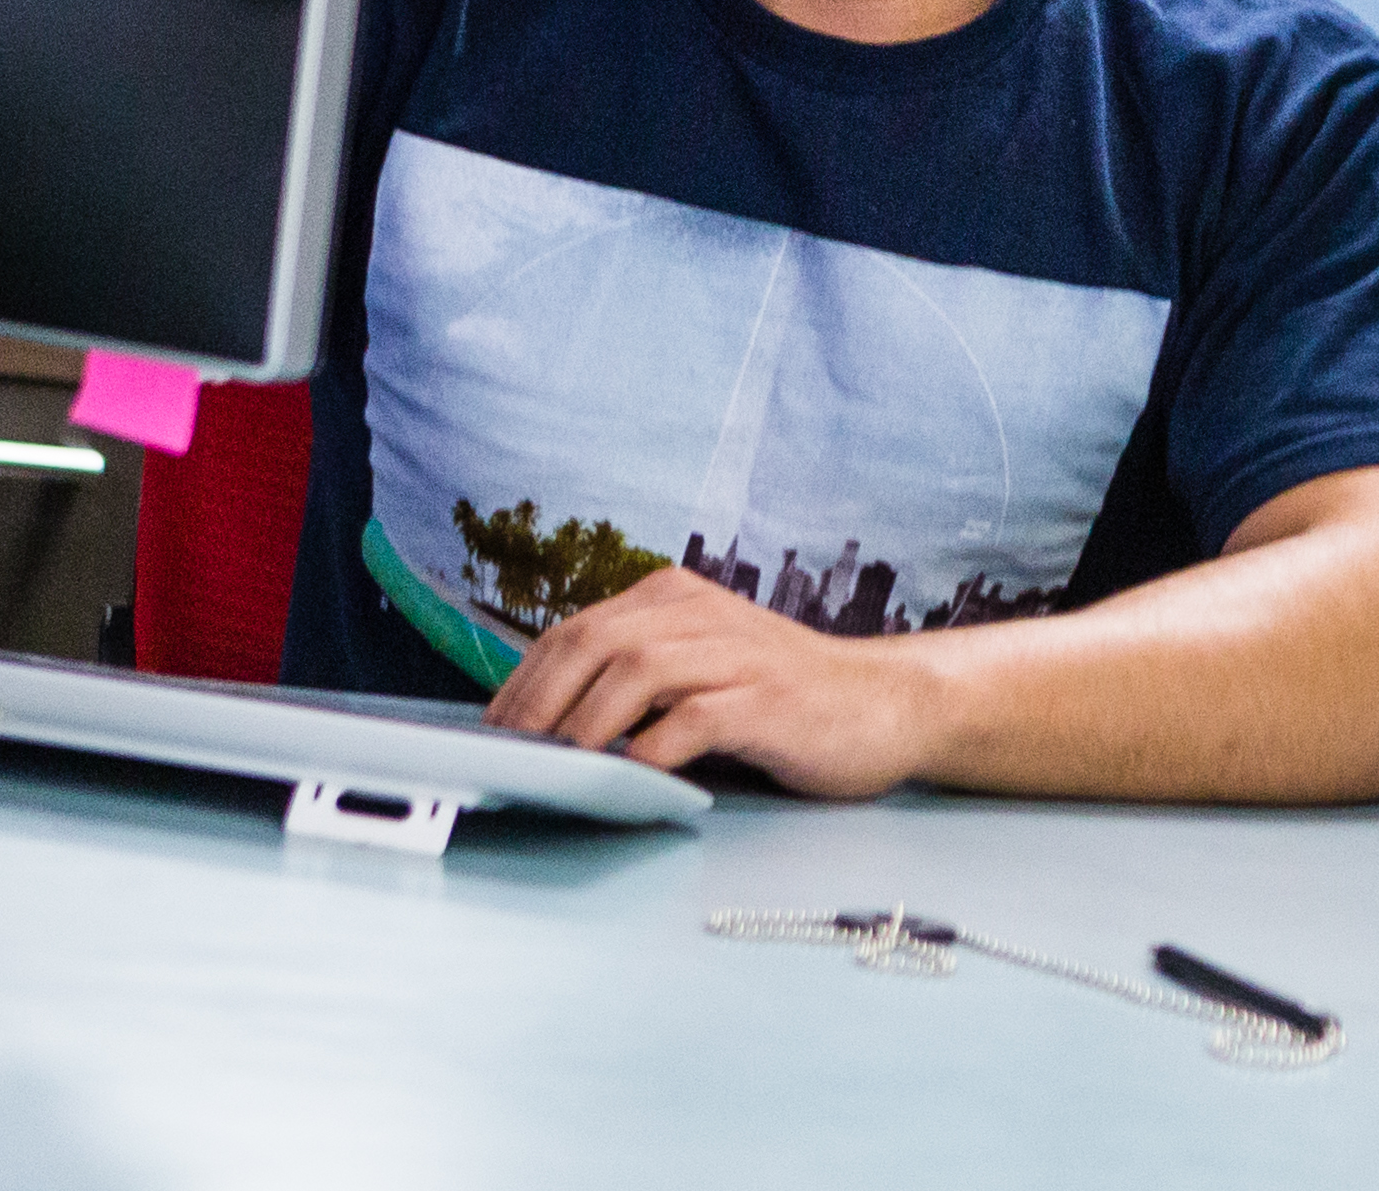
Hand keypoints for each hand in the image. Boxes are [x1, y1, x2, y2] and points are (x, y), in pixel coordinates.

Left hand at [485, 565, 944, 796]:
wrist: (886, 706)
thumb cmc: (782, 698)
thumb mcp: (701, 668)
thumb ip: (636, 680)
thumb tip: (544, 728)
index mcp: (676, 599)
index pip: (573, 631)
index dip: (521, 683)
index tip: (491, 735)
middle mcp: (701, 614)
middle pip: (592, 643)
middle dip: (537, 704)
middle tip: (510, 758)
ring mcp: (736, 654)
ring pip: (633, 674)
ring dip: (582, 727)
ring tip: (557, 770)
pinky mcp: (767, 700)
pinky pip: (691, 721)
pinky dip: (650, 751)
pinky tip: (630, 779)